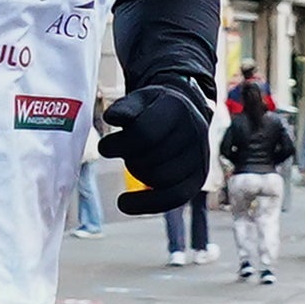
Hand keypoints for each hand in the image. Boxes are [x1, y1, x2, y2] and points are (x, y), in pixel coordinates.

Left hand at [101, 86, 208, 213]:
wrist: (185, 113)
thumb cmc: (153, 107)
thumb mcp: (139, 99)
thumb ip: (125, 107)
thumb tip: (111, 117)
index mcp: (177, 108)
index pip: (144, 133)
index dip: (118, 144)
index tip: (105, 147)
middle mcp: (194, 131)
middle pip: (150, 158)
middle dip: (130, 158)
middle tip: (126, 150)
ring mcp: (199, 156)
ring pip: (159, 179)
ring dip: (139, 173)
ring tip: (136, 160)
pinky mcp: (198, 177)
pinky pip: (174, 198)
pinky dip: (147, 204)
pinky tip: (124, 204)